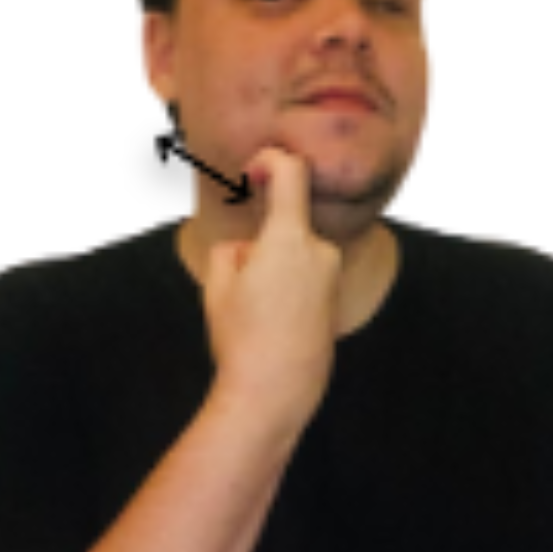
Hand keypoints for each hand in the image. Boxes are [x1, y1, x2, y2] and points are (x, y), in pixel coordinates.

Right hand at [203, 147, 342, 435]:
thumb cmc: (243, 339)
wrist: (277, 391)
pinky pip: (304, 277)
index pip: (290, 172)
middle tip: (237, 287)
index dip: (269, 159)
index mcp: (291, 239)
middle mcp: (320, 251)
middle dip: (257, 244)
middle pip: (283, 225)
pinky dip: (285, 288)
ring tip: (254, 313)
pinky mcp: (334, 299)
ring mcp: (331, 277)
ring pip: (291, 253)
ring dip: (270, 268)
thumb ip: (231, 250)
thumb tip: (248, 250)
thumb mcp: (217, 286)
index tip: (252, 172)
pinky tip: (272, 325)